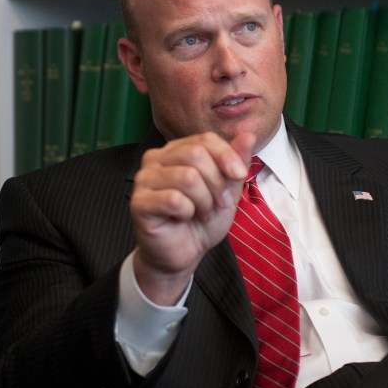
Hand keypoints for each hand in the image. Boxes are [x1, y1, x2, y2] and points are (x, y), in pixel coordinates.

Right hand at [129, 131, 255, 304]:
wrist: (184, 253)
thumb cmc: (203, 219)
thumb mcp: (228, 189)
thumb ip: (236, 161)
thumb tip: (248, 134)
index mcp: (177, 150)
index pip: (206, 139)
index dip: (227, 156)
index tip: (239, 175)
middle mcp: (156, 159)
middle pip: (196, 154)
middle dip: (216, 182)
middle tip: (218, 203)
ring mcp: (144, 179)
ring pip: (187, 177)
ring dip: (204, 200)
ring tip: (201, 212)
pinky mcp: (138, 202)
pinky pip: (174, 199)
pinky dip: (188, 212)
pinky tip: (183, 218)